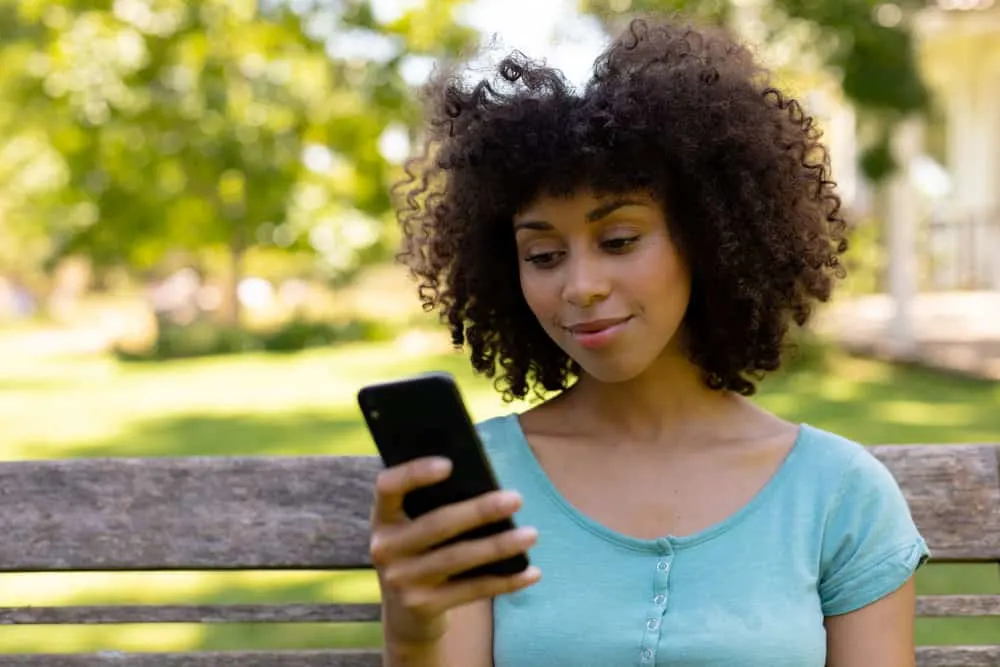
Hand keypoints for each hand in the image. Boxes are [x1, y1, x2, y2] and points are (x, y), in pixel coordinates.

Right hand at [369, 456, 541, 645]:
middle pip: (437, 524)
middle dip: (479, 511)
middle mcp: (385, 548)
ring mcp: (402, 580)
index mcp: (382, 518)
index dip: (415, 474)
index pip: (388, 487)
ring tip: (531, 534)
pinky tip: (531, 572)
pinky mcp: (423, 606)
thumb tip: (487, 481)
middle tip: (516, 499)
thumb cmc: (421, 554)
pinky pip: (472, 590)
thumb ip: (434, 505)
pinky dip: (505, 581)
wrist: (405, 616)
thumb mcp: (413, 528)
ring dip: (499, 545)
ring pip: (458, 557)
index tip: (449, 464)